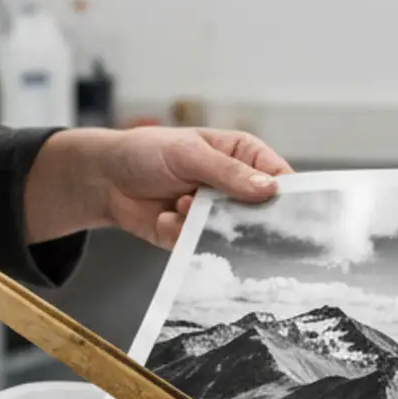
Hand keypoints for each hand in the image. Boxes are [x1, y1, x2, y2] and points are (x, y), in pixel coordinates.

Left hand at [26, 126, 293, 249]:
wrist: (105, 179)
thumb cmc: (147, 152)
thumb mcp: (188, 153)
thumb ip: (228, 173)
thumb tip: (270, 188)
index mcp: (242, 156)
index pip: (278, 176)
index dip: (288, 193)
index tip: (291, 209)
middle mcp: (233, 187)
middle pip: (261, 212)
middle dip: (248, 219)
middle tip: (229, 214)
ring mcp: (214, 214)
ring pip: (231, 233)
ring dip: (205, 223)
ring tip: (180, 203)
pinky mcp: (193, 237)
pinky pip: (201, 246)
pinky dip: (181, 232)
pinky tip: (165, 216)